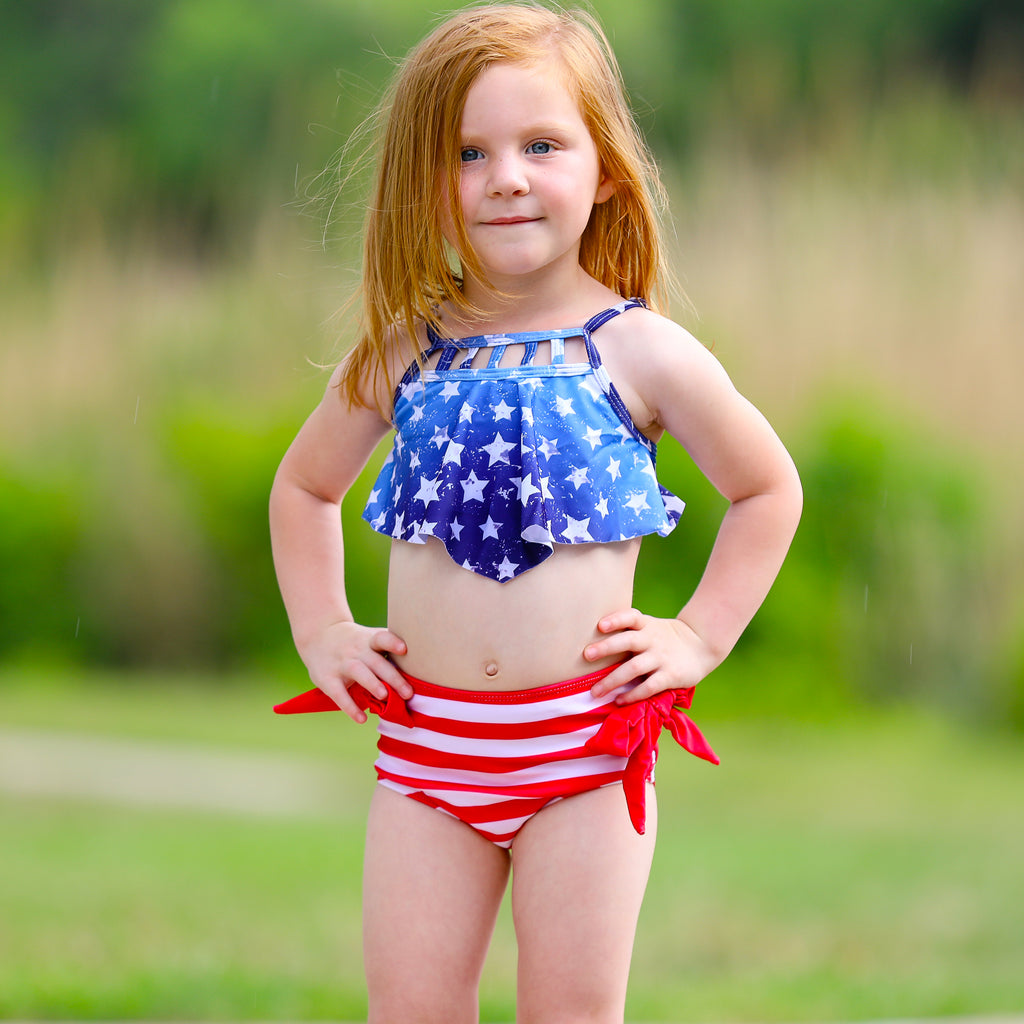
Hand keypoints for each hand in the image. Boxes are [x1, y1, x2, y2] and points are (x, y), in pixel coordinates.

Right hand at [297, 621, 411, 722]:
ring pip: (359, 672)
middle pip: (377, 662)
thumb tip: (421, 670)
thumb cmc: (356, 642)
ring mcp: (342, 663)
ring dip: (372, 684)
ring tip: (385, 696)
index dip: (392, 642)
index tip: (404, 649)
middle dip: (393, 677)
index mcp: (370, 641)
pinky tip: (362, 719)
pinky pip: (339, 694)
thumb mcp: (369, 639)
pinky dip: (350, 708)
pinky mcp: (328, 678)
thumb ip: (388, 651)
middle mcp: (357, 650)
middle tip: (408, 693)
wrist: (319, 634)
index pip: (382, 638)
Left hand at [582, 608, 718, 703]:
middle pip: (627, 641)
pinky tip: (619, 701)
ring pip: (633, 668)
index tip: (600, 625)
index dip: (615, 619)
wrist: (702, 644)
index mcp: (646, 625)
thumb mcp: (652, 627)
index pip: (630, 617)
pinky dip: (632, 695)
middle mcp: (652, 639)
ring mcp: (661, 658)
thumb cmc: (666, 637)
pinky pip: (648, 687)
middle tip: (587, 655)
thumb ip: (631, 632)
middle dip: (606, 648)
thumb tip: (597, 645)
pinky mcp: (670, 675)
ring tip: (595, 691)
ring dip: (612, 681)